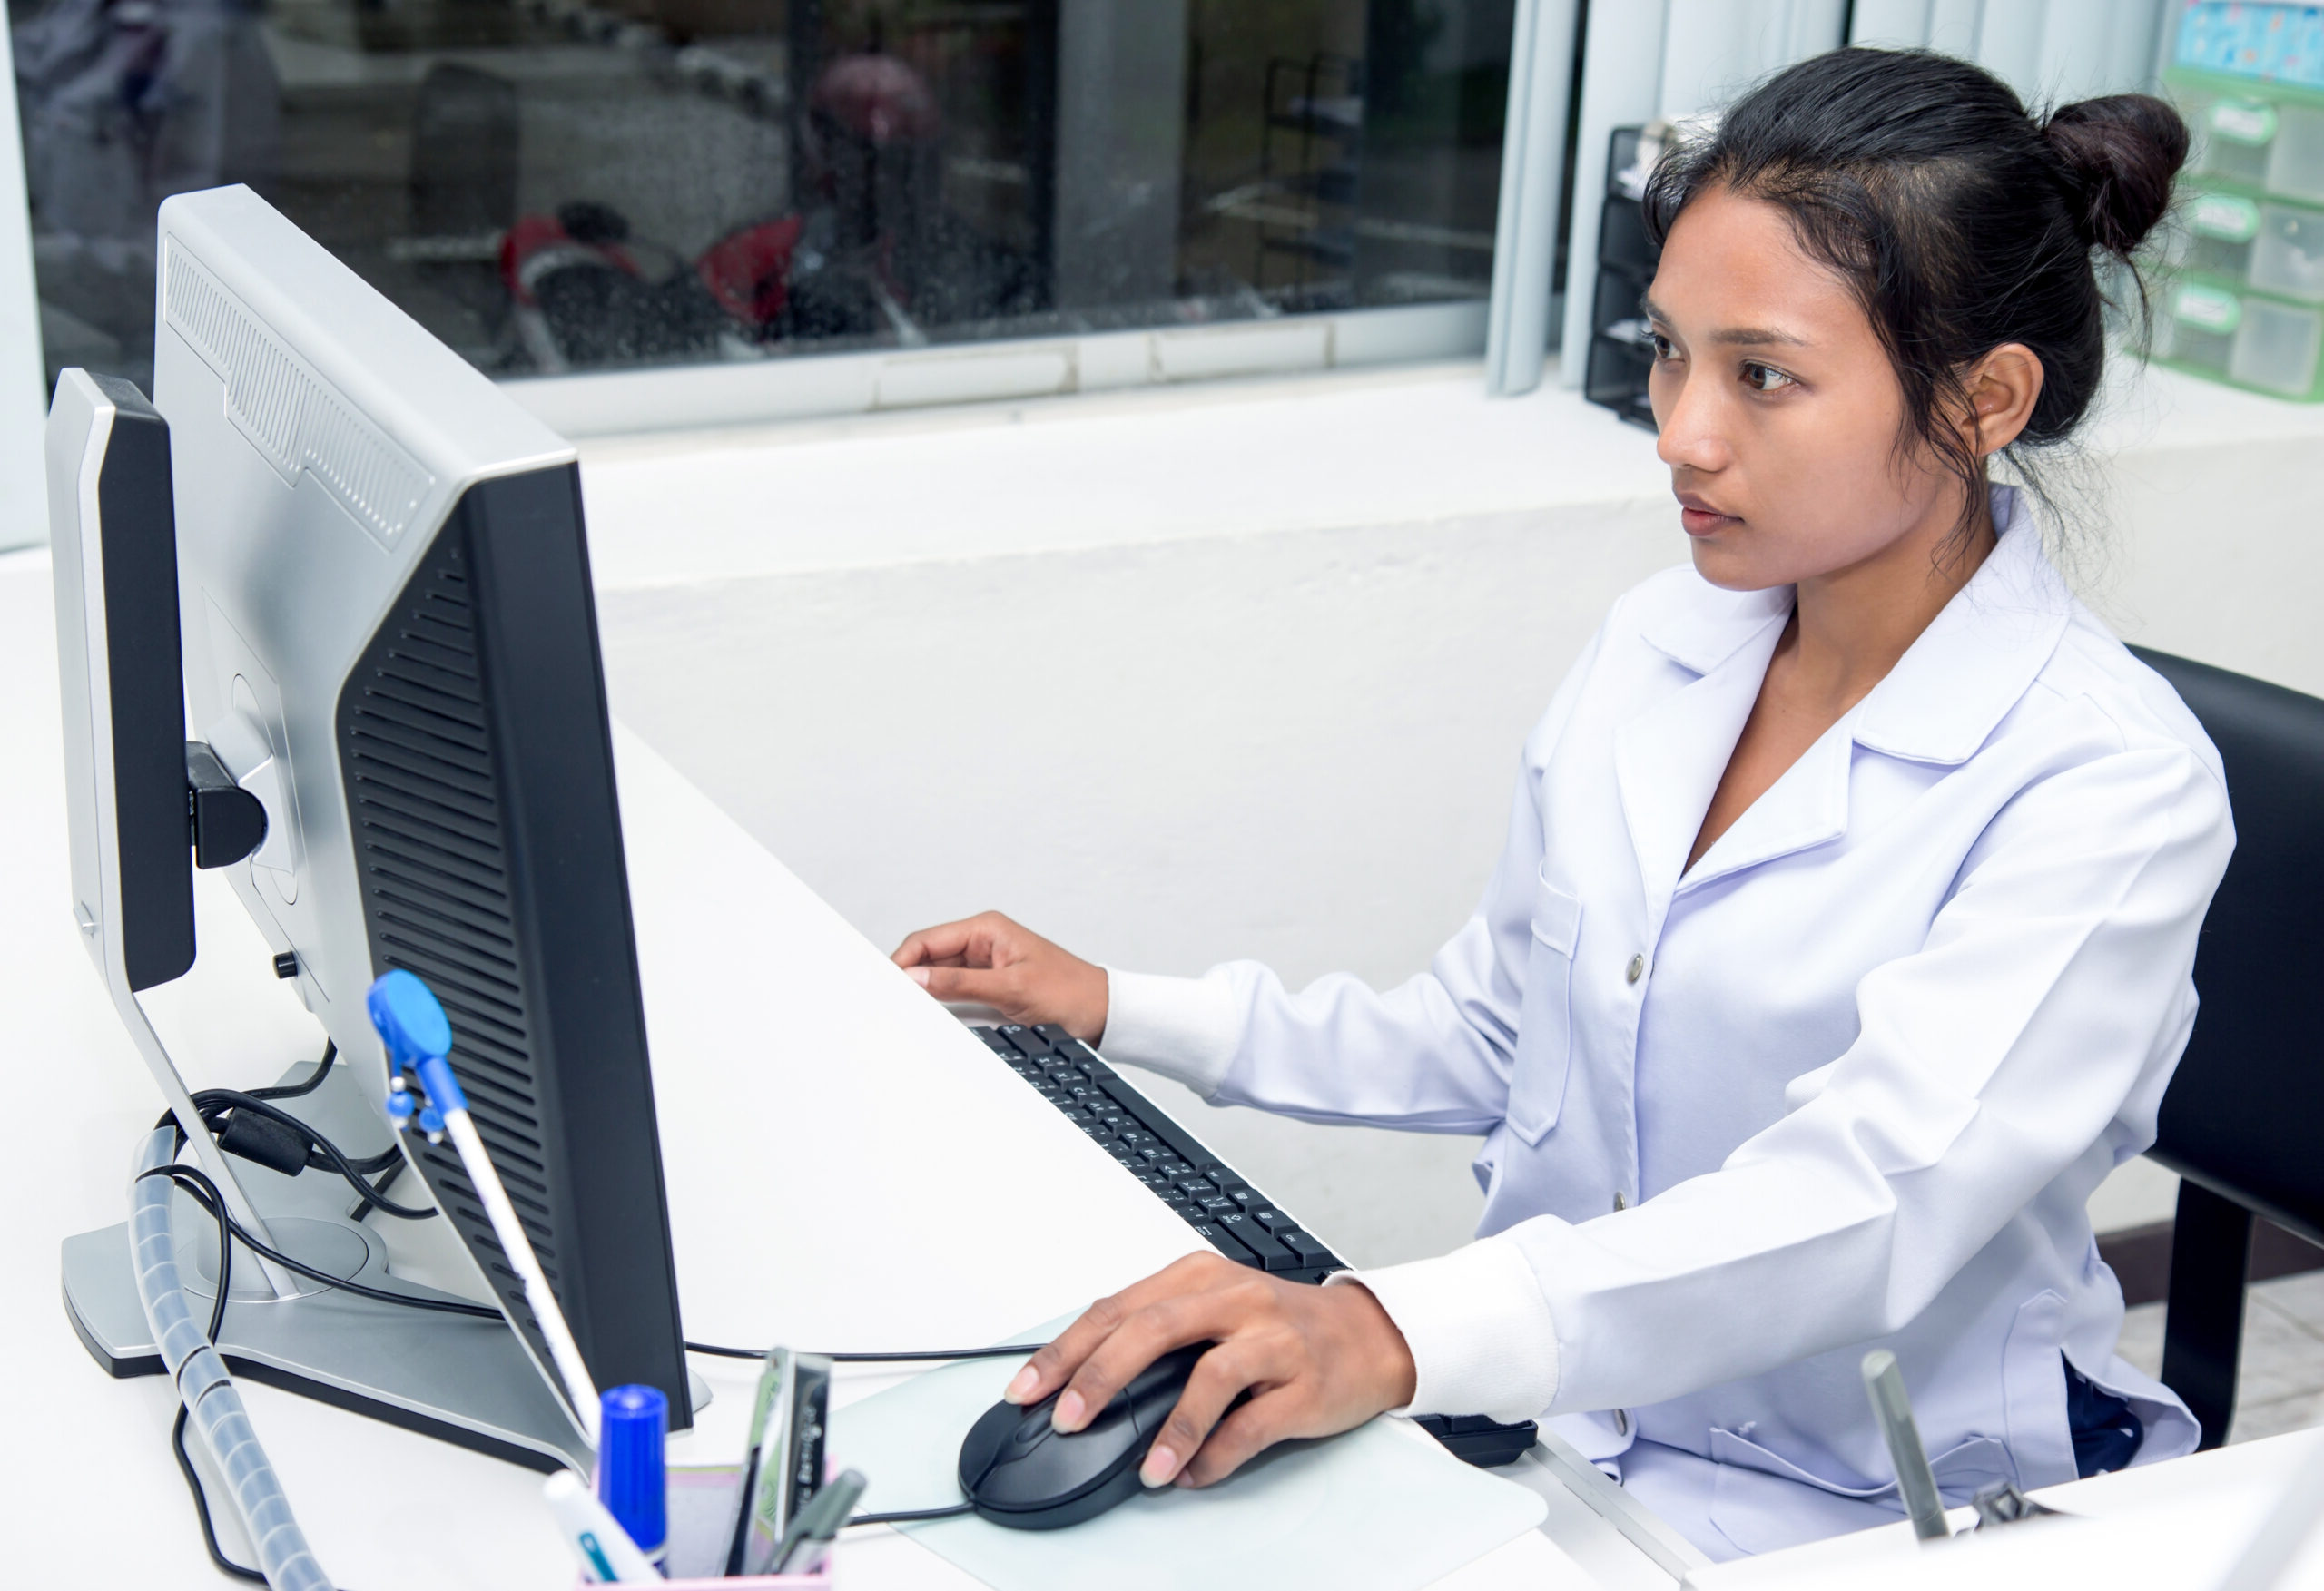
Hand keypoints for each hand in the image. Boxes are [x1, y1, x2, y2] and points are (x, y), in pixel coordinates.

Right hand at [890, 912, 1108, 1042]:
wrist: (1103, 1013)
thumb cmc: (1070, 993)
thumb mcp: (1010, 989)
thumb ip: (960, 984)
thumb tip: (916, 978)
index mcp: (986, 929)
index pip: (926, 941)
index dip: (900, 962)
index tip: (883, 985)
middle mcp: (982, 942)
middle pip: (927, 958)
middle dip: (908, 978)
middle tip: (888, 1003)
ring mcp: (985, 964)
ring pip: (938, 977)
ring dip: (924, 993)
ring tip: (907, 1010)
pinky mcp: (989, 985)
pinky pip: (954, 992)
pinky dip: (941, 1004)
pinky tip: (932, 1015)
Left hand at [1002, 1252, 1416, 1488]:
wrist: (1367, 1334)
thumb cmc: (1277, 1323)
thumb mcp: (1212, 1306)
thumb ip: (1154, 1331)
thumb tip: (1080, 1379)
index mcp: (1199, 1276)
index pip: (1117, 1308)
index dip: (1066, 1351)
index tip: (1026, 1389)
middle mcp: (1234, 1298)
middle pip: (1152, 1329)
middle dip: (1099, 1377)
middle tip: (1066, 1419)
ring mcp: (1273, 1339)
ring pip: (1209, 1376)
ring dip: (1169, 1428)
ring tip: (1143, 1468)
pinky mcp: (1305, 1384)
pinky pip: (1253, 1424)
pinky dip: (1217, 1453)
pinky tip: (1192, 1473)